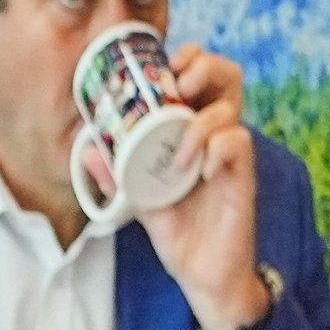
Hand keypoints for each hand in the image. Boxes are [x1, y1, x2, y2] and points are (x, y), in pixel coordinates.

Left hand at [84, 46, 265, 329]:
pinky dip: (216, 148)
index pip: (203, 75)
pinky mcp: (243, 177)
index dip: (190, 57)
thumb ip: (114, 173)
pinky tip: (201, 170)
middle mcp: (216, 134)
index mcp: (193, 129)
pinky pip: (238, 143)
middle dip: (202, 68)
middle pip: (228, 76)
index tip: (164, 64)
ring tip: (181, 147)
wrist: (201, 271)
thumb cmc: (176, 227)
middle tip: (177, 87)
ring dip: (198, 119)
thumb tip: (86, 150)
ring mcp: (231, 154)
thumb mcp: (137, 196)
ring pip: (231, 106)